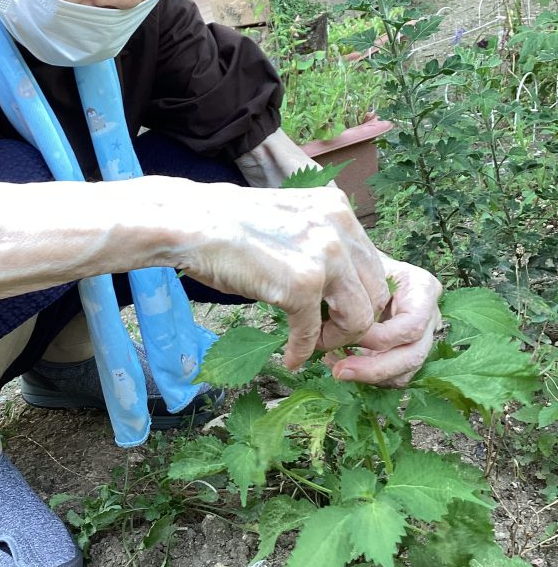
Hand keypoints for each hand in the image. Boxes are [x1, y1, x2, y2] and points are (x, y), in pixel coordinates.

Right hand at [180, 183, 390, 368]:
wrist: (193, 223)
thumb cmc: (230, 224)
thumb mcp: (291, 219)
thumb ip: (319, 241)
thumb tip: (334, 283)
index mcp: (338, 209)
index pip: (372, 265)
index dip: (358, 296)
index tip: (336, 313)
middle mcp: (339, 228)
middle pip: (375, 293)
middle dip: (355, 321)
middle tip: (328, 335)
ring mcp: (324, 257)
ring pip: (358, 318)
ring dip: (336, 339)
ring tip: (313, 346)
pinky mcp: (300, 287)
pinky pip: (312, 333)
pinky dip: (303, 351)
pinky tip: (290, 357)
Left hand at [322, 253, 441, 386]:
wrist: (361, 264)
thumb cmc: (359, 261)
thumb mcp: (359, 265)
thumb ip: (357, 290)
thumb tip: (338, 321)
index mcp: (423, 288)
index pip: (412, 326)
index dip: (379, 338)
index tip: (345, 335)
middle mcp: (431, 314)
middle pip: (413, 356)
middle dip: (374, 369)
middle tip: (338, 371)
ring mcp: (423, 336)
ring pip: (405, 373)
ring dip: (370, 376)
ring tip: (336, 367)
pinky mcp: (407, 351)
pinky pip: (394, 376)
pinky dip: (368, 376)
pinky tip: (341, 363)